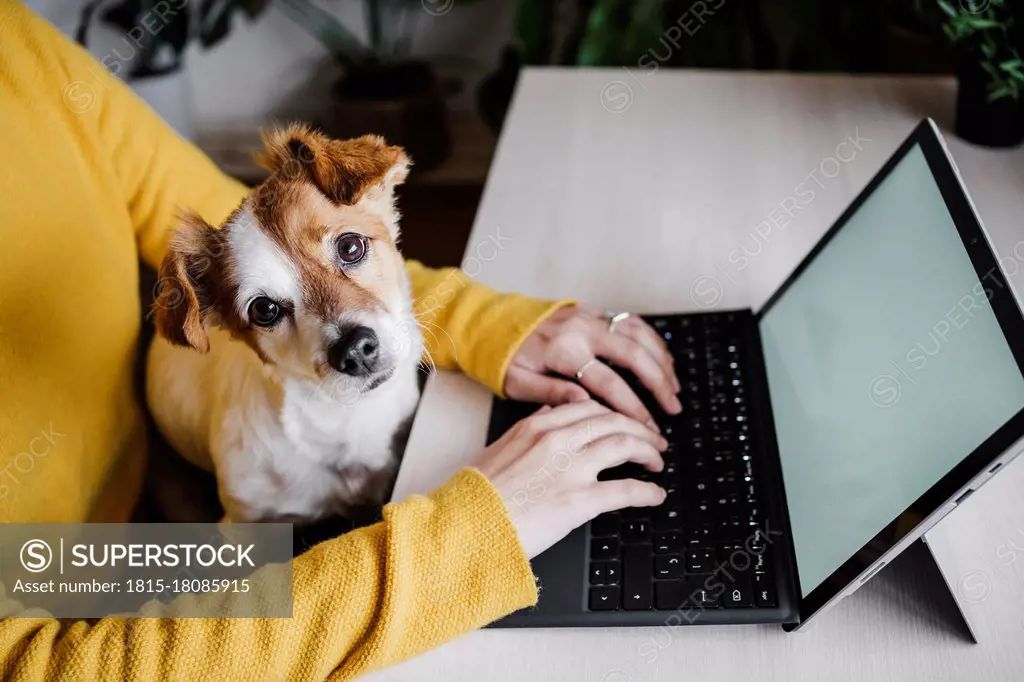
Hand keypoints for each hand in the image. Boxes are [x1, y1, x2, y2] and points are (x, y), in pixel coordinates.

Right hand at [475, 401, 666, 558]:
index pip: (588, 407)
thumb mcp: (501, 448)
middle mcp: (556, 440)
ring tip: (656, 462)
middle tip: (651, 441)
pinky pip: (626, 489)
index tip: (624, 422)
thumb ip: (531, 427)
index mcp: (536, 425)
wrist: (467, 525)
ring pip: (625, 444)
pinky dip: (647, 491)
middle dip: (639, 429)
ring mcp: (570, 469)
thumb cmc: (478, 494)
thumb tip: (554, 410)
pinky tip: (655, 495)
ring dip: (647, 452)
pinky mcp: (579, 501)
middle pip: (613, 421)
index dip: (613, 414)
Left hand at [505, 306, 681, 428]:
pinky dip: (652, 340)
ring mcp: (590, 317)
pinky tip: (662, 359)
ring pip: (638, 335)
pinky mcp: (593, 311)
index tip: (648, 427)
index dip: (633, 407)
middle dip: (658, 384)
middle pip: (633, 355)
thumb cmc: (505, 359)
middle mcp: (581, 330)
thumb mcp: (518, 383)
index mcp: (563, 352)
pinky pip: (631, 322)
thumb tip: (586, 404)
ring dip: (661, 361)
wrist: (494, 322)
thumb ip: (552, 394)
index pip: (609, 383)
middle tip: (673, 408)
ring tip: (674, 388)